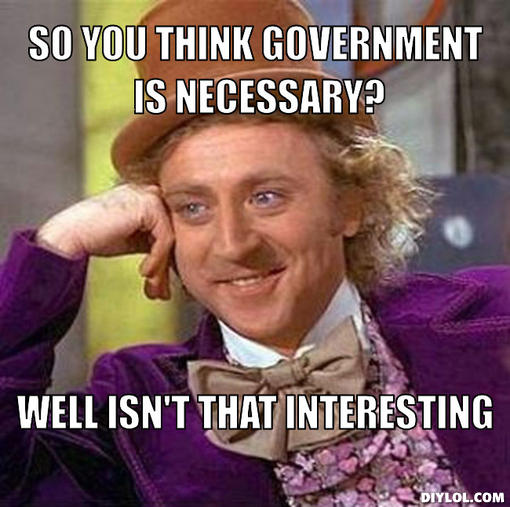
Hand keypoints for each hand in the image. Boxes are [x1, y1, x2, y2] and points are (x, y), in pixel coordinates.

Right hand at [36, 184, 173, 299]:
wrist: (69, 235)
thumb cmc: (96, 238)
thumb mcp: (134, 240)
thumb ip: (155, 242)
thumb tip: (177, 263)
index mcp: (148, 198)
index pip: (169, 231)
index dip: (166, 261)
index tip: (160, 286)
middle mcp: (151, 192)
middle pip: (173, 234)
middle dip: (167, 268)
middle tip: (160, 293)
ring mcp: (150, 195)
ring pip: (171, 238)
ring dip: (161, 268)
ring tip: (151, 287)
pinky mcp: (149, 203)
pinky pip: (165, 237)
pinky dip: (157, 258)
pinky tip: (144, 272)